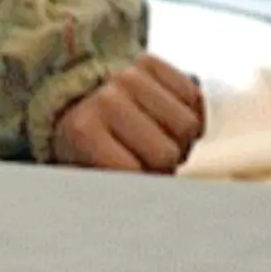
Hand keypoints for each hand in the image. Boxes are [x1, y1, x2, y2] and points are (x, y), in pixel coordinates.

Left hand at [51, 55, 205, 173]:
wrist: (77, 94)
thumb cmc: (88, 142)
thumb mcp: (86, 168)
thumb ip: (113, 186)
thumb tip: (144, 210)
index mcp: (83, 130)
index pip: (135, 173)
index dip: (145, 181)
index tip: (136, 175)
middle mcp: (105, 98)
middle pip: (167, 153)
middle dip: (164, 162)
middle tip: (147, 156)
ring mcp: (127, 76)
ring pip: (187, 124)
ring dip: (178, 136)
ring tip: (156, 134)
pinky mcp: (147, 61)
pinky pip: (193, 95)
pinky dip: (188, 109)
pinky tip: (164, 114)